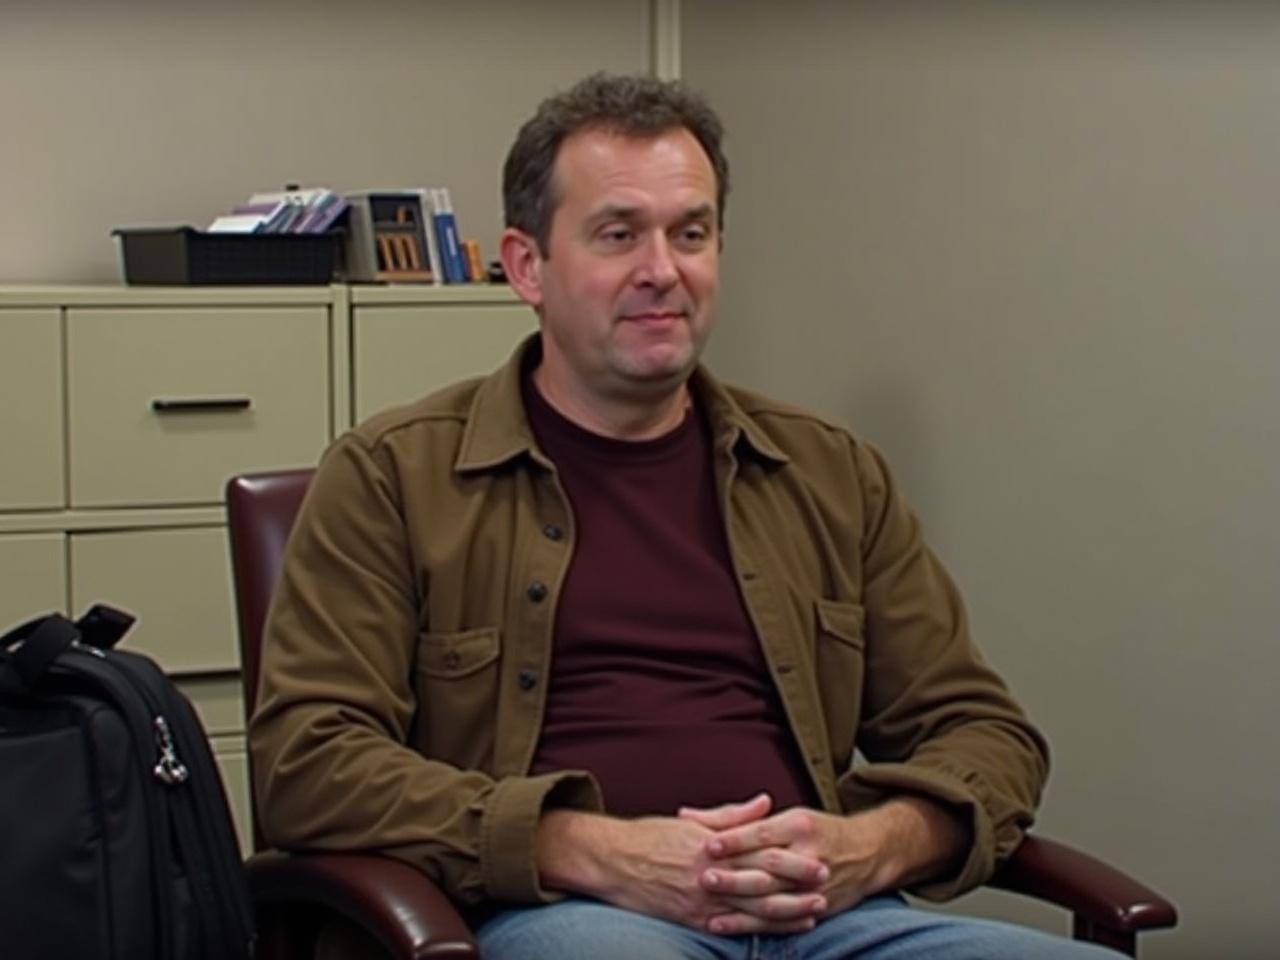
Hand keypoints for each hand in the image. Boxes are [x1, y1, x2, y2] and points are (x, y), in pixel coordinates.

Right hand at [537, 801, 826, 934]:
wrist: (610, 861)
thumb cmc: (650, 836)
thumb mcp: (691, 821)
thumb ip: (732, 815)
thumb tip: (765, 802)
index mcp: (711, 844)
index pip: (760, 849)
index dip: (792, 854)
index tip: (818, 851)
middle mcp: (708, 873)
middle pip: (762, 880)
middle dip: (797, 883)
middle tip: (827, 881)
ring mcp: (700, 900)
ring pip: (752, 909)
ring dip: (786, 911)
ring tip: (814, 911)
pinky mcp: (691, 920)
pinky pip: (730, 928)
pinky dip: (757, 930)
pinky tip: (777, 931)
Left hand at [681, 796, 968, 935]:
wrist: (868, 853)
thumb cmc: (817, 830)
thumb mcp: (785, 816)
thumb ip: (737, 818)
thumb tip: (686, 815)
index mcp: (801, 825)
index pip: (763, 832)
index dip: (736, 839)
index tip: (708, 843)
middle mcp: (809, 854)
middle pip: (768, 866)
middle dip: (736, 874)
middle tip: (704, 876)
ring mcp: (814, 885)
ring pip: (774, 897)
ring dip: (740, 905)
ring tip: (710, 909)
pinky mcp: (815, 908)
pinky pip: (779, 920)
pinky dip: (751, 926)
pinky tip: (724, 925)